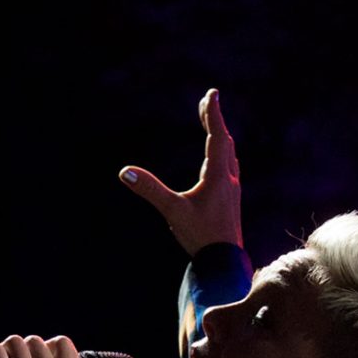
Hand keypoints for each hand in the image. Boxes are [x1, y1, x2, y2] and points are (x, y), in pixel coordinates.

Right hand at [119, 88, 241, 255]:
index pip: (217, 136)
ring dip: (220, 139)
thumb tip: (125, 172)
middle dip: (214, 121)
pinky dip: (222, 158)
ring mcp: (232, 192)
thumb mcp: (172, 211)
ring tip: (213, 129)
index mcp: (218, 176)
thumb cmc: (202, 237)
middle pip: (224, 142)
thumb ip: (150, 190)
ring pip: (229, 157)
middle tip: (206, 102)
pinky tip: (217, 167)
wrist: (225, 264)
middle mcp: (229, 180)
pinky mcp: (230, 204)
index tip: (212, 93)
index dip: (213, 113)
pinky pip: (228, 171)